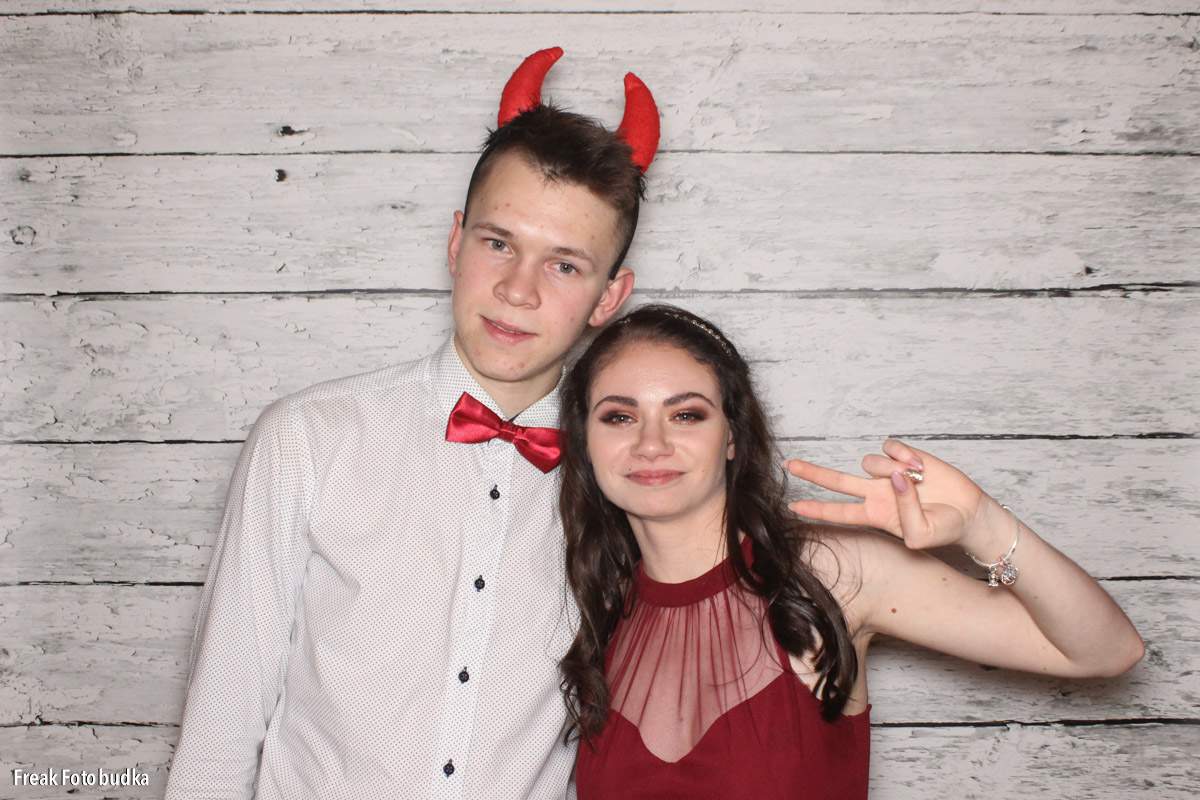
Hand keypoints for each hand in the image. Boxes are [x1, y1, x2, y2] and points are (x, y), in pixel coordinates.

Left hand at [785, 439, 996, 552]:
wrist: (968, 513)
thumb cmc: (943, 529)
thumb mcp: (921, 535)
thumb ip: (904, 511)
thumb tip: (895, 477)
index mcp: (874, 515)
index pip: (838, 513)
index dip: (816, 511)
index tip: (792, 508)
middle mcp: (875, 493)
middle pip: (836, 481)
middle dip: (813, 473)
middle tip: (789, 465)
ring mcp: (888, 473)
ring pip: (870, 462)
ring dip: (891, 470)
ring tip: (917, 481)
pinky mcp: (904, 456)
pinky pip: (890, 448)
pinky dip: (903, 455)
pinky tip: (921, 467)